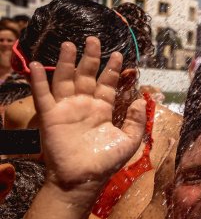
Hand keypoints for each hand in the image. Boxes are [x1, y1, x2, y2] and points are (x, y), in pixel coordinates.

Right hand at [30, 37, 145, 193]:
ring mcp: (67, 109)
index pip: (108, 84)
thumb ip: (137, 120)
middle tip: (93, 39)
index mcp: (103, 109)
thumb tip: (142, 99)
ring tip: (70, 44)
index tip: (119, 54)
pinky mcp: (50, 116)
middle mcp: (84, 105)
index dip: (113, 69)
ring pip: (66, 79)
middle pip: (87, 75)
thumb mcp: (129, 141)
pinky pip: (43, 95)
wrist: (83, 179)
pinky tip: (40, 65)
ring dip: (67, 62)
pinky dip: (40, 80)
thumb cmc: (105, 162)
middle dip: (91, 57)